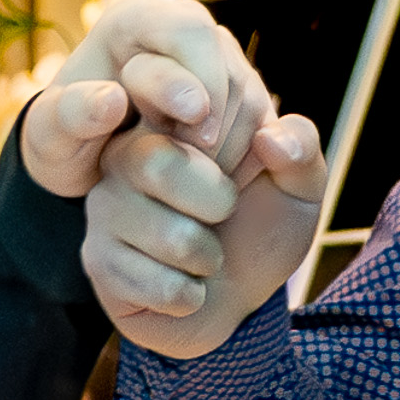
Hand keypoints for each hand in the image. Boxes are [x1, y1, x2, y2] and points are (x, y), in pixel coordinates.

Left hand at [19, 0, 265, 196]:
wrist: (90, 161)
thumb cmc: (66, 142)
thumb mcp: (50, 137)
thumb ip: (70, 116)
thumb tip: (112, 99)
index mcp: (135, 19)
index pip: (190, 32)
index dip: (199, 81)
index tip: (191, 135)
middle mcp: (184, 29)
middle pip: (229, 65)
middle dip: (220, 121)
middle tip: (197, 167)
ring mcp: (218, 61)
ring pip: (251, 96)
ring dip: (232, 145)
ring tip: (195, 178)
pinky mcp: (240, 97)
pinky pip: (263, 124)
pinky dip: (246, 157)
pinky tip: (214, 181)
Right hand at [82, 97, 326, 356]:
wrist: (236, 302)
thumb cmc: (259, 230)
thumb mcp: (298, 188)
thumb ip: (300, 152)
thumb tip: (273, 139)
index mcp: (170, 120)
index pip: (168, 96)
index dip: (219, 135)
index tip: (240, 165)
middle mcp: (125, 154)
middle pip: (156, 162)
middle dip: (216, 202)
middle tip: (223, 214)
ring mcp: (106, 207)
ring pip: (166, 234)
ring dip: (208, 257)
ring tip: (204, 255)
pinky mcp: (98, 259)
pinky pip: (157, 283)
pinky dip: (190, 295)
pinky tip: (186, 287)